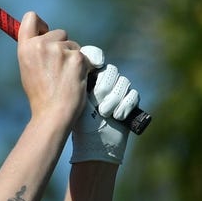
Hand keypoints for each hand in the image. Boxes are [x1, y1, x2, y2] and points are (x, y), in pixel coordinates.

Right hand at [17, 12, 88, 126]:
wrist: (53, 113)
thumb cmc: (40, 95)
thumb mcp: (28, 69)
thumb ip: (35, 51)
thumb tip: (45, 38)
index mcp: (25, 47)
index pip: (31, 18)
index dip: (41, 24)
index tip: (45, 32)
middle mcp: (41, 44)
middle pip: (59, 32)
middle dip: (63, 46)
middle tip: (58, 68)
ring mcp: (60, 50)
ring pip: (73, 44)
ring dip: (73, 57)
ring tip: (65, 77)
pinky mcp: (77, 57)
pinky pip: (85, 55)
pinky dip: (83, 67)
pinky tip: (75, 80)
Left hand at [70, 47, 140, 163]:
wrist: (92, 143)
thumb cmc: (78, 122)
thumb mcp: (71, 99)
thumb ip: (71, 80)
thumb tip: (68, 60)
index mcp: (87, 77)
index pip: (94, 57)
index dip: (95, 58)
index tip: (95, 64)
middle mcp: (103, 81)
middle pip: (110, 70)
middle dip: (104, 87)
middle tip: (97, 103)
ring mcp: (118, 91)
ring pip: (123, 82)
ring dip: (114, 98)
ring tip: (104, 113)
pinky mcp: (129, 101)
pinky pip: (133, 94)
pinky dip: (125, 105)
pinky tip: (117, 116)